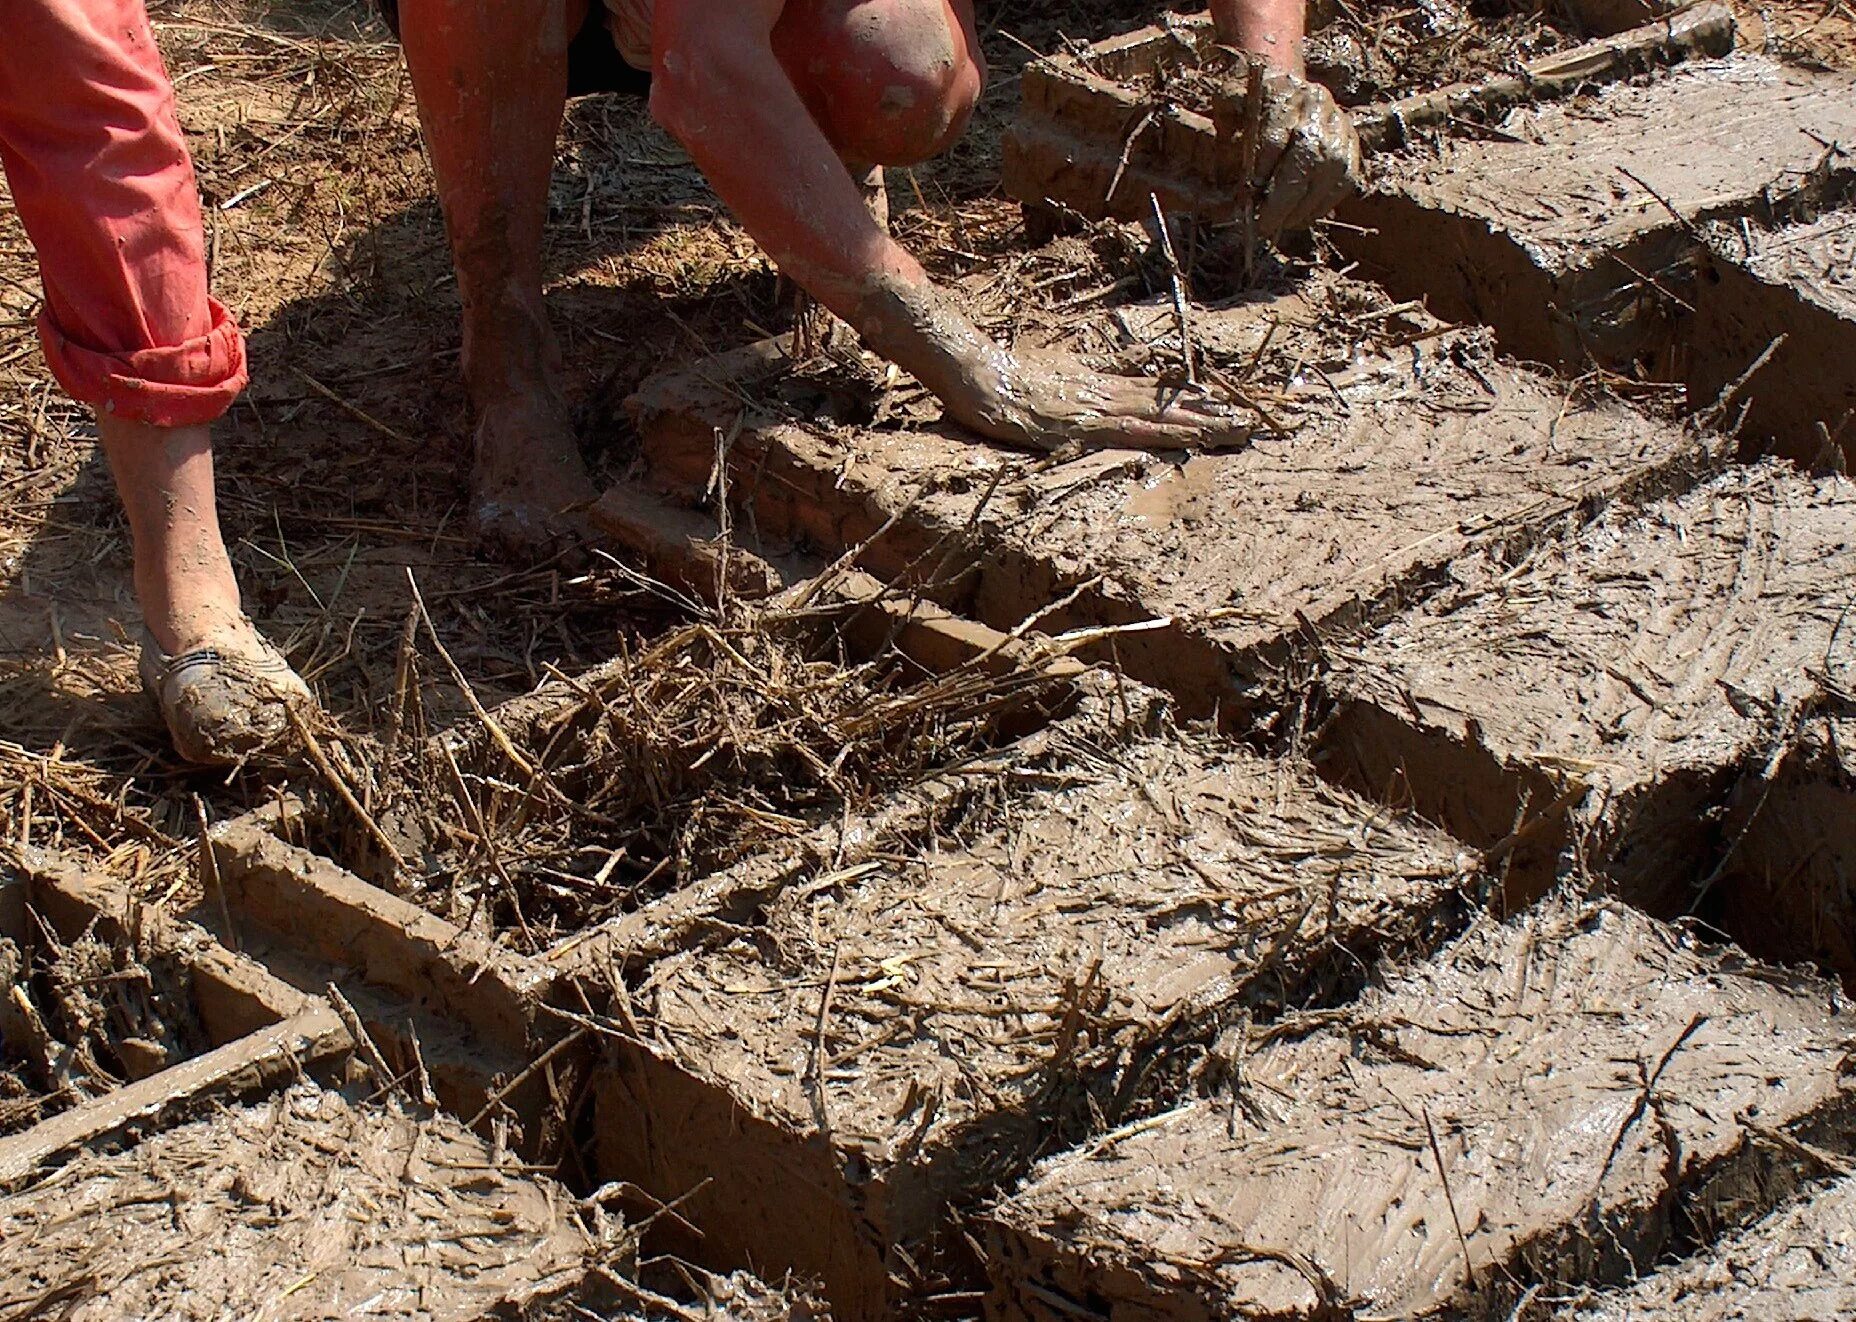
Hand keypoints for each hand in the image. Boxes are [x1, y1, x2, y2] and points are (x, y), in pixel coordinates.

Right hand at [949, 346, 1253, 452]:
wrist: (975, 374)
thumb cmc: (998, 383)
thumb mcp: (1038, 385)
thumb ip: (1063, 391)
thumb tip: (1074, 398)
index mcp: (1095, 387)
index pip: (1151, 393)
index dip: (1187, 398)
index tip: (1220, 401)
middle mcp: (1104, 395)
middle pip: (1166, 404)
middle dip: (1208, 413)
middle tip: (1249, 421)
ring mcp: (1096, 410)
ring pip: (1160, 417)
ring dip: (1200, 423)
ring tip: (1237, 428)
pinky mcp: (1084, 427)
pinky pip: (1135, 432)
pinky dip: (1167, 434)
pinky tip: (1193, 436)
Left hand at [1213, 65, 1361, 237]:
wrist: (1286, 87)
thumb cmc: (1251, 107)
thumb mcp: (1229, 111)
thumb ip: (1228, 143)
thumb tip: (1235, 193)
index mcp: (1283, 92)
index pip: (1274, 140)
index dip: (1260, 177)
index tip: (1245, 203)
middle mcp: (1317, 105)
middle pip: (1308, 158)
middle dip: (1284, 200)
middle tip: (1264, 227)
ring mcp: (1339, 123)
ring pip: (1330, 173)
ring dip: (1304, 208)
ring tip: (1282, 225)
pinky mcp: (1351, 142)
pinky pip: (1344, 181)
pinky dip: (1323, 204)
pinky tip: (1302, 216)